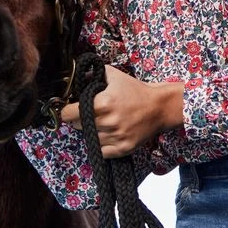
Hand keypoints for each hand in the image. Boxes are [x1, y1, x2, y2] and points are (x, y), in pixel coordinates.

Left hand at [60, 65, 183, 157]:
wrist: (159, 106)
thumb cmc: (135, 90)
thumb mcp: (113, 75)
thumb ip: (93, 74)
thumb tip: (78, 78)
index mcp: (102, 103)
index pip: (69, 114)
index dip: (67, 111)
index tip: (70, 110)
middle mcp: (107, 122)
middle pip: (78, 126)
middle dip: (80, 120)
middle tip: (89, 115)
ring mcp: (116, 137)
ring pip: (90, 139)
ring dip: (92, 132)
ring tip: (102, 124)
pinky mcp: (124, 148)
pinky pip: (102, 152)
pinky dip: (102, 146)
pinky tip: (108, 135)